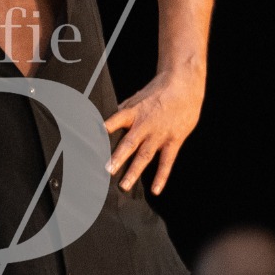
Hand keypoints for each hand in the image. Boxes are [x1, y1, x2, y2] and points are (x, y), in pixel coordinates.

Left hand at [105, 67, 203, 195]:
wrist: (184, 84)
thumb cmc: (159, 91)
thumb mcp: (137, 98)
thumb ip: (123, 112)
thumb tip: (106, 121)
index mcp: (132, 113)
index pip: (113, 122)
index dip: (102, 131)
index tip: (90, 143)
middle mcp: (144, 124)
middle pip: (128, 143)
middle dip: (117, 158)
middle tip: (106, 171)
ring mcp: (159, 134)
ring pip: (145, 155)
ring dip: (134, 171)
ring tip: (124, 185)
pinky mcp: (174, 140)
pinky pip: (167, 162)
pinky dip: (161, 176)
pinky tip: (155, 190)